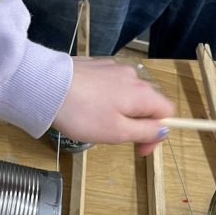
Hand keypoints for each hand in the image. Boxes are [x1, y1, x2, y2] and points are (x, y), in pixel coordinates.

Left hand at [53, 56, 173, 156]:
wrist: (47, 86)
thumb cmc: (83, 113)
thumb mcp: (118, 132)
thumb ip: (145, 132)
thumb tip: (163, 130)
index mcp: (143, 94)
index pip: (167, 112)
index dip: (158, 133)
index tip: (140, 148)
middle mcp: (133, 77)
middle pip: (148, 104)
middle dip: (137, 124)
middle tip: (115, 139)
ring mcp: (114, 69)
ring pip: (129, 96)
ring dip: (121, 113)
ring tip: (98, 124)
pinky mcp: (98, 66)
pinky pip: (112, 87)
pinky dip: (107, 101)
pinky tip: (89, 109)